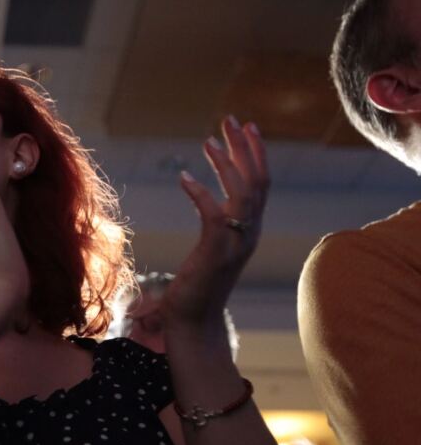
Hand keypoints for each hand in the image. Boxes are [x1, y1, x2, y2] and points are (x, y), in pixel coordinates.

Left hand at [162, 116, 268, 331]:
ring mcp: (236, 243)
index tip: (245, 129)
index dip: (254, 155)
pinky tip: (183, 177)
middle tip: (232, 120)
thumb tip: (214, 210)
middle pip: (257, 181)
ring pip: (242, 193)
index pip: (260, 184)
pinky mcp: (216, 251)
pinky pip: (214, 214)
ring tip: (210, 140)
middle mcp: (249, 234)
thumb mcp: (209, 253)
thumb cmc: (194, 291)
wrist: (192, 325)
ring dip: (227, 163)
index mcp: (249, 231)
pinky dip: (200, 193)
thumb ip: (216, 230)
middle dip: (245, 147)